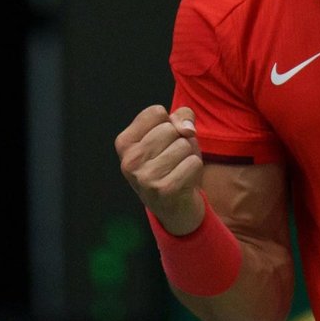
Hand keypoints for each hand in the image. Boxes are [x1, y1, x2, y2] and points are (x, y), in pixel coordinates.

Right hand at [115, 105, 204, 234]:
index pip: (156, 112)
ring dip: (188, 155)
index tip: (164, 141)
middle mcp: (129, 161)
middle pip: (170, 129)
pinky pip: (193, 162)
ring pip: (183, 145)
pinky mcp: (164, 190)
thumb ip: (181, 117)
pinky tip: (184, 181)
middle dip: (179, 140)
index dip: (169, 123)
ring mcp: (145, 177)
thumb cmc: (172, 164)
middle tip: (172, 159)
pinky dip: (195, 169)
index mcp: (124, 143)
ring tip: (178, 170)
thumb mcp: (172, 134)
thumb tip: (187, 129)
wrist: (175, 208)